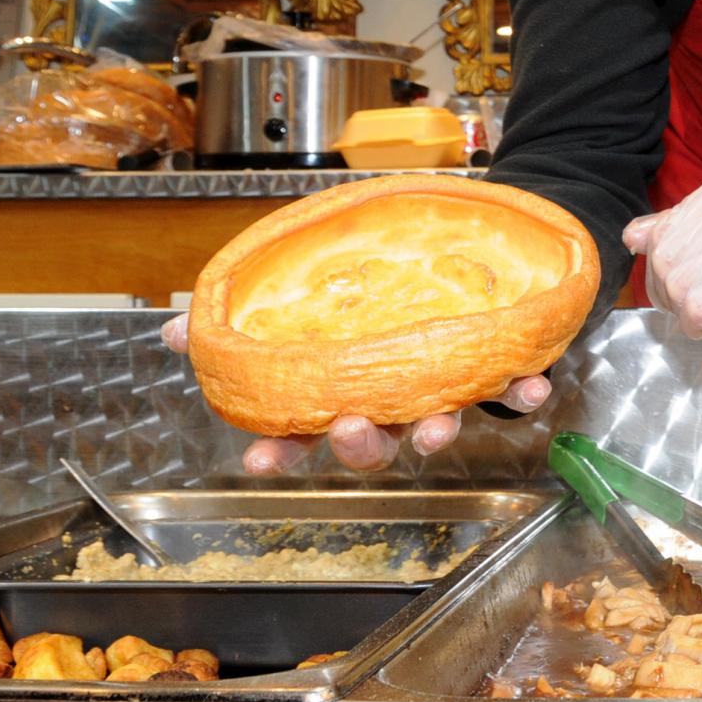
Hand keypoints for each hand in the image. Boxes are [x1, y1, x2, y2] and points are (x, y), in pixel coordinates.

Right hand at [158, 314, 552, 472]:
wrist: (471, 240)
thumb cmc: (384, 279)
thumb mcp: (307, 282)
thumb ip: (249, 309)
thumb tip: (171, 328)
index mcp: (345, 386)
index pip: (303, 431)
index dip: (282, 450)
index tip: (261, 461)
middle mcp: (393, 398)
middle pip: (372, 441)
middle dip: (360, 444)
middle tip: (350, 427)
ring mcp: (445, 387)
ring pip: (437, 424)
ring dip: (434, 431)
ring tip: (434, 427)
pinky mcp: (500, 367)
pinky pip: (515, 389)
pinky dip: (523, 392)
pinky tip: (530, 386)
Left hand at [621, 168, 701, 339]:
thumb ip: (688, 225)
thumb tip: (634, 236)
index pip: (658, 229)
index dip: (664, 265)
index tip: (691, 277)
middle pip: (663, 260)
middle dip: (669, 293)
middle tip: (699, 303)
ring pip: (676, 287)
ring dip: (686, 312)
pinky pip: (696, 310)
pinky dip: (698, 326)